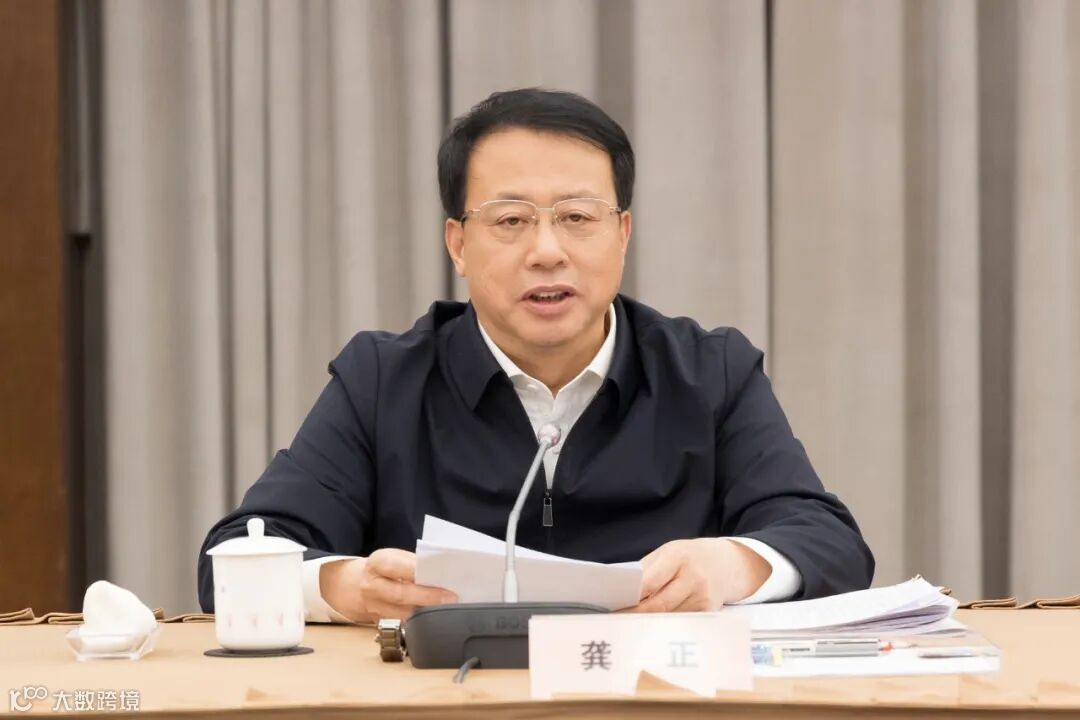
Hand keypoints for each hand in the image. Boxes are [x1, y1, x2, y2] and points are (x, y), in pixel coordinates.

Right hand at [319, 549, 456, 622]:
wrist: (359, 585)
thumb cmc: (386, 569)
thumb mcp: (396, 558)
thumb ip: (414, 564)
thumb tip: (440, 573)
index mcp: (376, 564)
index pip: (397, 567)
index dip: (418, 572)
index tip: (439, 576)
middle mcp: (372, 587)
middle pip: (400, 594)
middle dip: (427, 597)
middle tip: (449, 598)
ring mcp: (375, 608)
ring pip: (403, 614)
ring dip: (427, 613)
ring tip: (447, 609)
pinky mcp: (382, 623)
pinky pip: (404, 625)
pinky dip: (421, 622)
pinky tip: (435, 619)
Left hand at [622, 538, 771, 612]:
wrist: (728, 563)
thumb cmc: (692, 557)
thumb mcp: (669, 552)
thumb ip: (648, 569)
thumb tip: (625, 591)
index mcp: (678, 557)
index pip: (650, 582)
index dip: (631, 597)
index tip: (615, 606)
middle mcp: (693, 578)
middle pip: (659, 605)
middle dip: (636, 615)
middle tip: (619, 622)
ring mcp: (703, 597)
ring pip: (668, 617)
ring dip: (649, 622)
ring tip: (632, 624)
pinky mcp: (708, 613)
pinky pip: (681, 622)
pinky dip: (666, 625)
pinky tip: (655, 626)